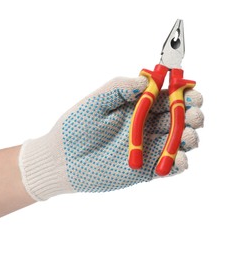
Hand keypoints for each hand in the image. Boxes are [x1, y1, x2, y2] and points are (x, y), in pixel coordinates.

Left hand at [19, 77, 203, 200]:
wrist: (61, 161)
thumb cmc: (74, 128)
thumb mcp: (94, 102)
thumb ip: (118, 88)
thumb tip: (145, 80)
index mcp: (135, 107)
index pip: (166, 97)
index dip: (182, 93)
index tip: (191, 92)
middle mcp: (145, 125)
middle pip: (178, 118)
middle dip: (192, 114)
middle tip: (194, 114)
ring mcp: (147, 148)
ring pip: (178, 141)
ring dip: (189, 136)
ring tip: (186, 135)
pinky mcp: (145, 169)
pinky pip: (169, 166)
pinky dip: (179, 162)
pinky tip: (178, 158)